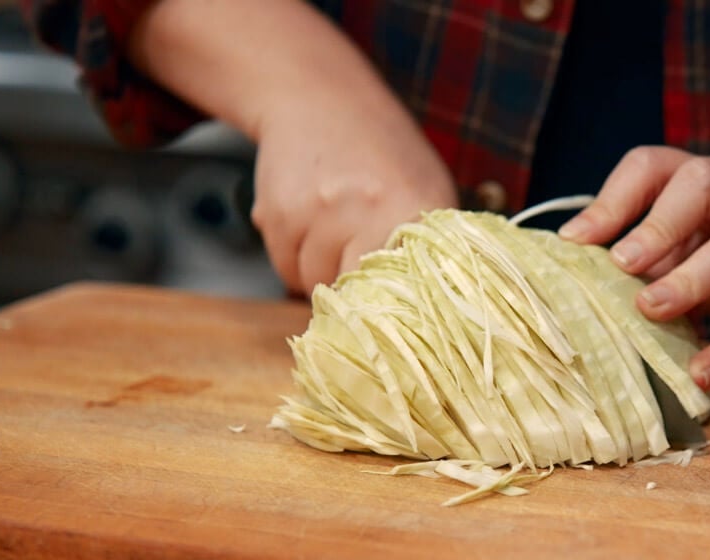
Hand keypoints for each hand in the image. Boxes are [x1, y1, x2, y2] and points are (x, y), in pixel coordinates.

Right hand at [250, 92, 457, 294]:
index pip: (404, 293)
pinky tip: (309, 225)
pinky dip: (295, 259)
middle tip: (361, 266)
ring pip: (314, 285)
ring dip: (321, 274)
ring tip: (335, 235)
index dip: (394, 309)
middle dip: (356, 294)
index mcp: (415, 210)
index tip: (392, 311)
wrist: (319, 97)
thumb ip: (432, 248)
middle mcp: (366, 212)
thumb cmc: (383, 152)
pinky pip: (285, 268)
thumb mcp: (429, 189)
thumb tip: (427, 310)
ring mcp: (318, 213)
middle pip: (356, 297)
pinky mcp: (277, 215)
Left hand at [559, 146, 709, 389]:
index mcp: (705, 182)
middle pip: (704, 185)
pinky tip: (699, 374)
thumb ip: (638, 247)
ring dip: (691, 279)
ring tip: (650, 310)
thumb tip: (559, 272)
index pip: (655, 166)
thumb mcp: (687, 238)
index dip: (613, 198)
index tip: (576, 241)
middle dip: (659, 223)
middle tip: (620, 264)